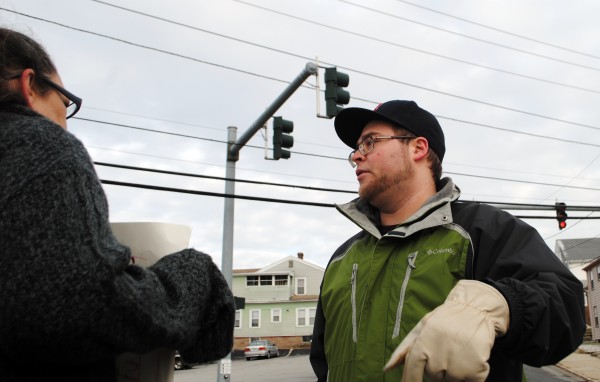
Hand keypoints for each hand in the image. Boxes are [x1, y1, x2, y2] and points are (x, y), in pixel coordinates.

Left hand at [384, 280, 508, 381]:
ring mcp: (458, 366)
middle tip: (446, 349)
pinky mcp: (477, 371)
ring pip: (451, 380)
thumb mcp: (422, 327)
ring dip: (455, 370)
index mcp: (422, 345)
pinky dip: (473, 374)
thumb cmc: (445, 319)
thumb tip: (386, 369)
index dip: (411, 380)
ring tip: (459, 350)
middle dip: (439, 366)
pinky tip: (471, 356)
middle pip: (434, 376)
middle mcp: (438, 358)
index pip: (412, 371)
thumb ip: (403, 350)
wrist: (475, 309)